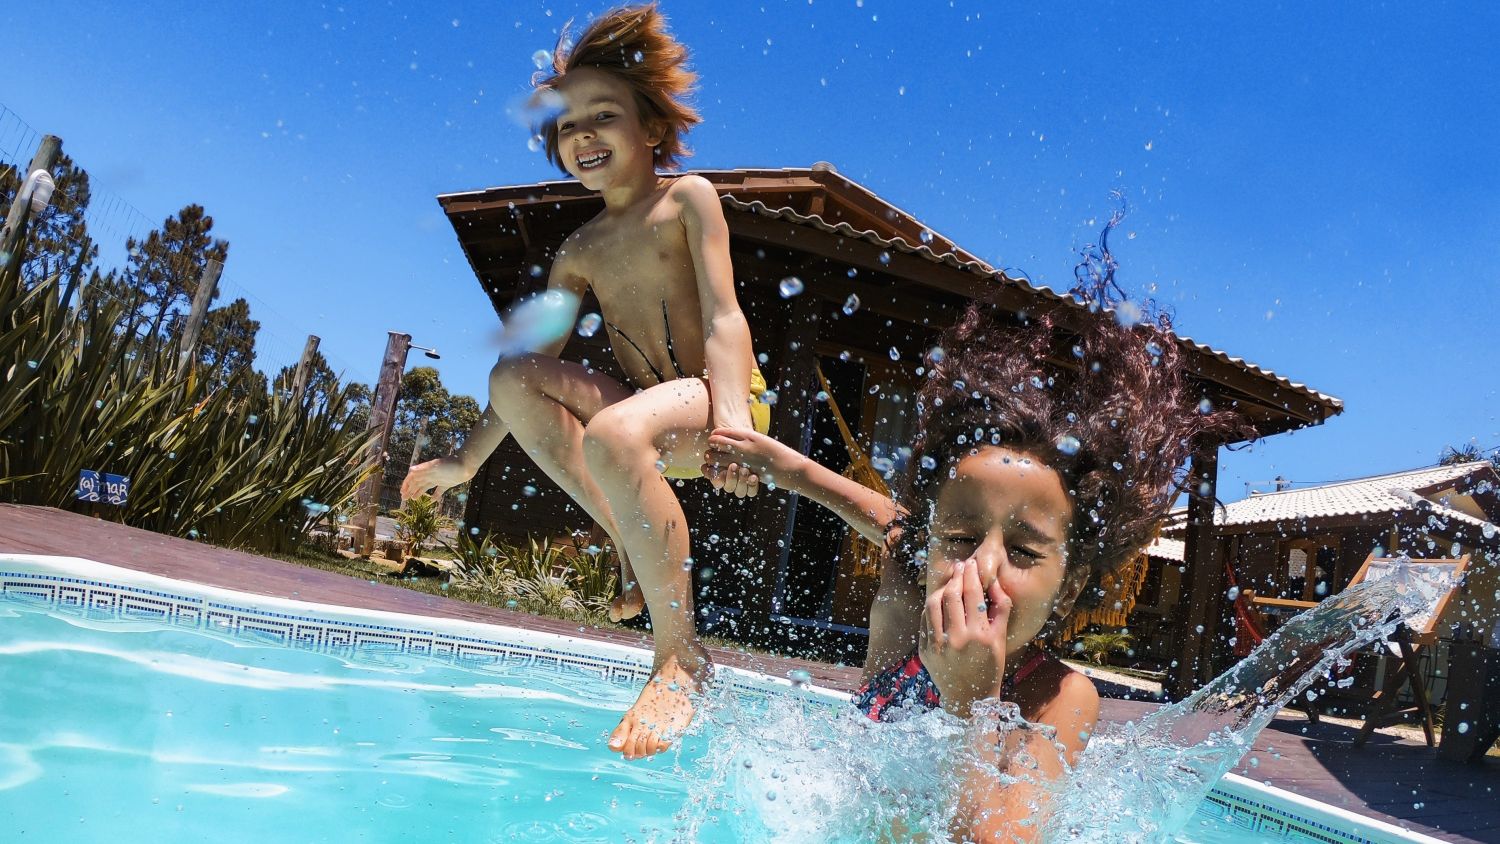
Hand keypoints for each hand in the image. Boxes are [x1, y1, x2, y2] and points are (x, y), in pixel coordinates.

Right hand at [400, 456, 473, 502]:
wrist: (467, 464)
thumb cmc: (451, 464)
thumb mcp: (436, 466)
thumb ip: (424, 468)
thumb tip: (410, 470)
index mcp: (427, 471)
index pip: (413, 478)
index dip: (406, 485)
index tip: (402, 493)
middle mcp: (431, 475)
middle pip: (417, 483)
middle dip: (410, 490)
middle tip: (404, 498)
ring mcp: (439, 479)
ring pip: (426, 486)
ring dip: (418, 492)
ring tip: (413, 499)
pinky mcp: (447, 483)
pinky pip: (439, 491)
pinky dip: (435, 496)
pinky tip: (432, 500)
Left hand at [701, 427, 800, 497]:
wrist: (791, 466)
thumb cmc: (777, 453)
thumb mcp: (762, 441)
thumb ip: (749, 439)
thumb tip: (738, 438)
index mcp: (748, 435)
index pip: (722, 432)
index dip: (715, 435)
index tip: (713, 438)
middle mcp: (743, 445)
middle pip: (716, 443)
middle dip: (711, 446)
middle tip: (710, 449)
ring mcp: (743, 460)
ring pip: (717, 457)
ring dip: (712, 458)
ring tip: (711, 459)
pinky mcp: (744, 473)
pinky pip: (724, 471)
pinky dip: (718, 470)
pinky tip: (717, 471)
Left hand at [919, 559, 1011, 716]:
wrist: (970, 697)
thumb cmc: (990, 666)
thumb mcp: (1000, 639)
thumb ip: (1001, 609)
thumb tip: (994, 582)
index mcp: (981, 635)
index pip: (973, 594)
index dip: (971, 575)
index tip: (972, 564)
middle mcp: (958, 639)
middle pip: (952, 595)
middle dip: (957, 576)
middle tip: (961, 567)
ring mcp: (939, 646)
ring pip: (934, 604)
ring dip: (942, 588)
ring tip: (950, 582)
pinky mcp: (925, 651)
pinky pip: (925, 620)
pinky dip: (932, 606)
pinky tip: (939, 601)